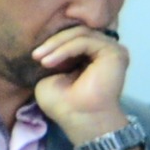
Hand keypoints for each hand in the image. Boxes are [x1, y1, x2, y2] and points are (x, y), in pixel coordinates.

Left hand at [28, 25, 134, 149]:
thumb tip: (48, 43)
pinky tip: (51, 61)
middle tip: (35, 56)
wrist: (79, 118)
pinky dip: (65, 49)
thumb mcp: (50, 75)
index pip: (73, 36)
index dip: (53, 42)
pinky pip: (85, 41)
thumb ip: (53, 57)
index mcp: (91, 55)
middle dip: (53, 42)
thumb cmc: (64, 103)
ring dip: (57, 45)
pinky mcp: (115, 53)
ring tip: (42, 60)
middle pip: (77, 32)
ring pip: (81, 34)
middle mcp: (104, 50)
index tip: (35, 56)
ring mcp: (111, 50)